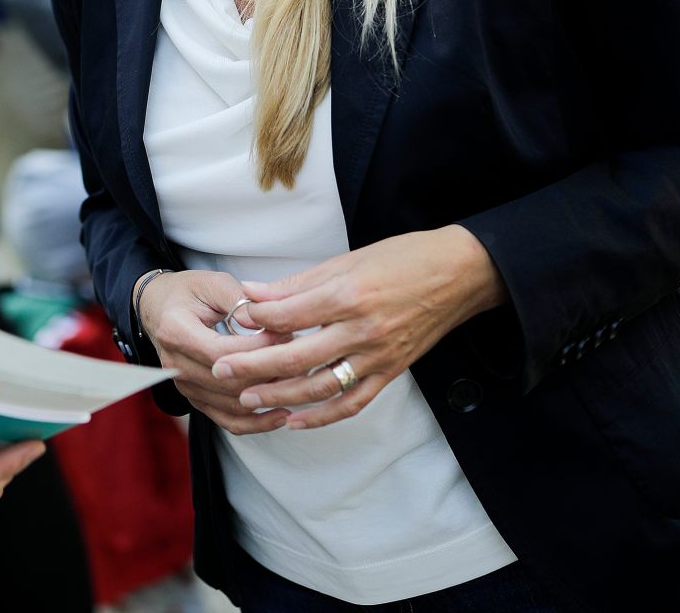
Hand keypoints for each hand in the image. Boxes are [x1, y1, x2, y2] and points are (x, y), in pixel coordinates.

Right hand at [138, 269, 295, 435]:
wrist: (158, 308)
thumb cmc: (187, 292)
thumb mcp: (212, 282)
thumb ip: (238, 299)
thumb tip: (267, 320)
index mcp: (175, 332)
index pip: (221, 352)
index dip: (258, 348)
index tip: (285, 334)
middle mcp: (175, 365)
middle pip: (229, 383)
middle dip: (269, 371)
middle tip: (299, 355)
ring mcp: (185, 386)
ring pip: (233, 406)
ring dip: (269, 396)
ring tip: (297, 379)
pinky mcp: (196, 399)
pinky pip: (227, 421)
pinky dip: (256, 423)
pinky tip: (280, 414)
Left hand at [221, 227, 504, 429]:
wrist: (458, 275)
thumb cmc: (402, 259)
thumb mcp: (347, 261)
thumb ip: (298, 285)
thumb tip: (253, 295)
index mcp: (349, 296)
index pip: (291, 314)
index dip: (257, 319)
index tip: (232, 320)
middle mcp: (363, 331)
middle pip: (298, 356)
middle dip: (254, 366)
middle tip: (221, 370)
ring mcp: (379, 357)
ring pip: (321, 386)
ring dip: (282, 396)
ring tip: (247, 399)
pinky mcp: (391, 373)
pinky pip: (353, 402)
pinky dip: (322, 416)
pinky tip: (294, 420)